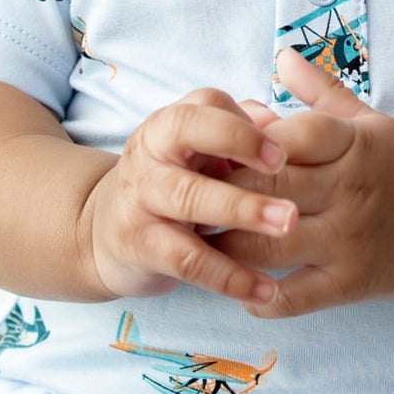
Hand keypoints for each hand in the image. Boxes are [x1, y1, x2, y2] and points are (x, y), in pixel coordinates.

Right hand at [81, 88, 298, 304]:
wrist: (105, 233)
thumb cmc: (172, 184)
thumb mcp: (198, 152)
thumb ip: (237, 130)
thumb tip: (275, 121)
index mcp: (168, 125)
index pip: (204, 104)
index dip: (243, 123)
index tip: (284, 150)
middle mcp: (149, 152)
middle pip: (189, 132)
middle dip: (242, 147)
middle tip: (288, 164)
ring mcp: (140, 197)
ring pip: (189, 196)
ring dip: (242, 210)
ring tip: (288, 225)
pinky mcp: (140, 245)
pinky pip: (187, 260)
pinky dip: (229, 276)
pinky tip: (266, 289)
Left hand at [214, 48, 393, 318]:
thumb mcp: (368, 120)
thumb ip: (320, 92)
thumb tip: (281, 54)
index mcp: (352, 144)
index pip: (289, 137)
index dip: (244, 144)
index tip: (209, 149)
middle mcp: (350, 190)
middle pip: (269, 191)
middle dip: (221, 194)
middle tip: (185, 196)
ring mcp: (349, 239)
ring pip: (271, 244)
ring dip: (228, 245)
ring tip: (197, 241)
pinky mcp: (351, 283)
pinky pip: (296, 295)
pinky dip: (261, 296)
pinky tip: (239, 288)